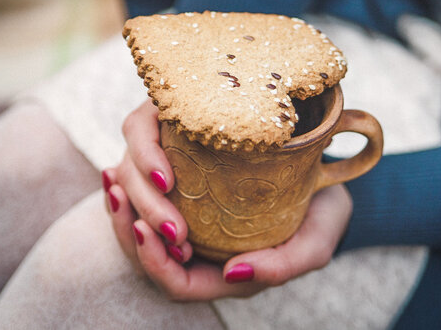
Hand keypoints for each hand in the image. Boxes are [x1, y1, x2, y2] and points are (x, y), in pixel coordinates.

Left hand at [103, 99, 352, 299]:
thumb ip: (284, 265)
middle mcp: (202, 238)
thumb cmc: (322, 210)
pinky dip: (131, 168)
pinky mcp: (191, 168)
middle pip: (146, 248)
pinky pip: (148, 173)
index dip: (153, 262)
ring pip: (139, 211)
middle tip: (121, 198)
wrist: (327, 171)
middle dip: (126, 226)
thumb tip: (232, 272)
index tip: (145, 230)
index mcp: (223, 265)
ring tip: (112, 180)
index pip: (176, 281)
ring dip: (122, 198)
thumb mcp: (316, 242)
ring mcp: (193, 205)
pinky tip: (120, 160)